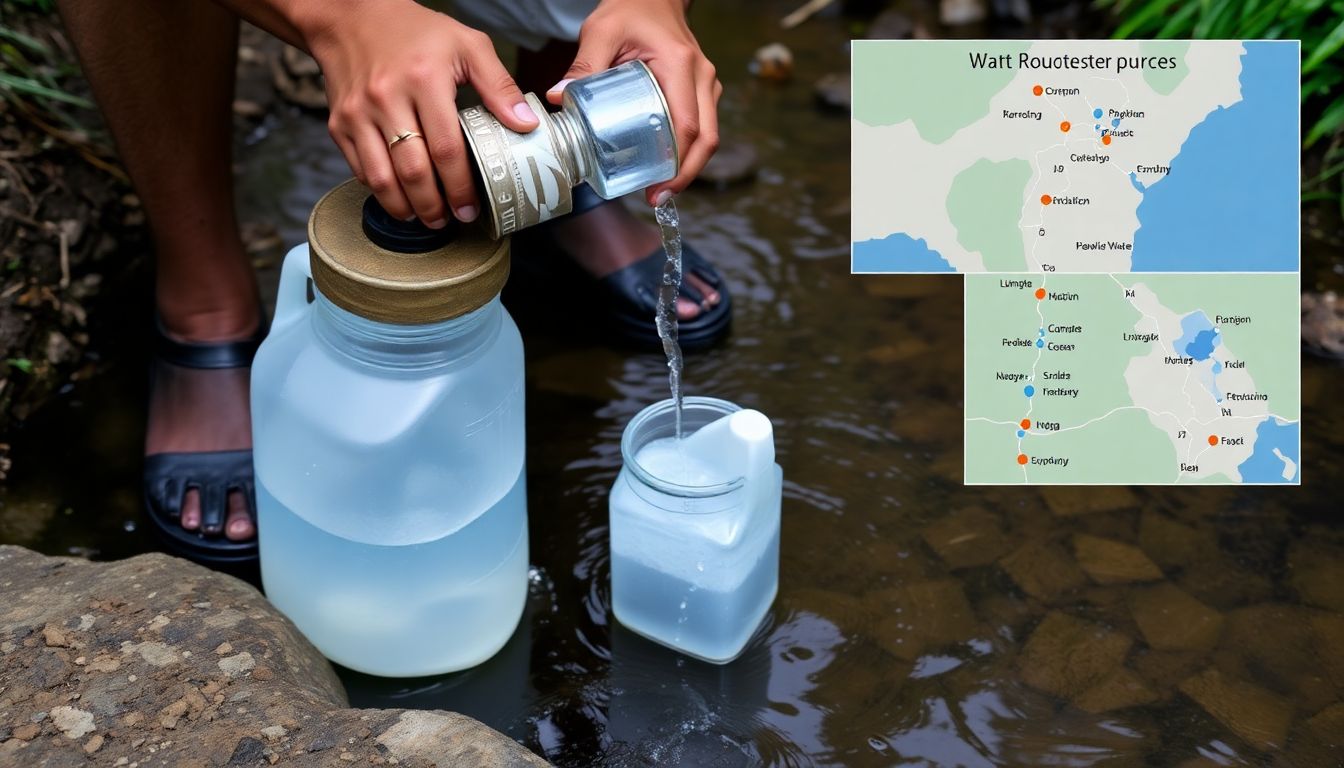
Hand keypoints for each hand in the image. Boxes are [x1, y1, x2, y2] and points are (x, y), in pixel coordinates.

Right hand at [302, 0, 538, 226]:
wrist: (352, 16)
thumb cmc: (416, 32)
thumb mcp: (467, 45)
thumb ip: (500, 85)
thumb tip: (527, 124)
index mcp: (424, 80)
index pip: (446, 149)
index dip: (461, 186)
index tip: (471, 208)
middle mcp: (387, 99)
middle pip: (412, 170)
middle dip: (433, 206)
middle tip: (449, 221)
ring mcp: (358, 114)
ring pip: (381, 178)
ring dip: (404, 207)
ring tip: (425, 218)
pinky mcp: (338, 123)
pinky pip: (359, 169)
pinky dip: (380, 190)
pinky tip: (399, 197)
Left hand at [546, 0, 719, 205]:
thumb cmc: (631, 10)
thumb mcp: (602, 32)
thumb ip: (582, 66)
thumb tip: (556, 98)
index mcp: (681, 65)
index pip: (688, 126)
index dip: (677, 164)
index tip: (657, 188)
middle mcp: (702, 77)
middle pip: (707, 139)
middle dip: (686, 175)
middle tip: (659, 198)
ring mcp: (706, 85)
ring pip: (709, 136)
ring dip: (689, 166)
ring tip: (660, 189)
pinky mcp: (702, 91)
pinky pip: (703, 127)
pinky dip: (688, 151)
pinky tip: (666, 166)